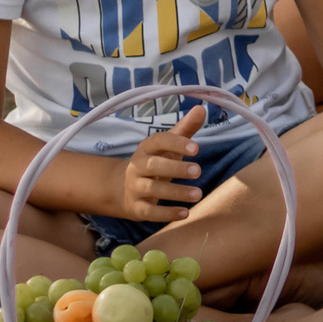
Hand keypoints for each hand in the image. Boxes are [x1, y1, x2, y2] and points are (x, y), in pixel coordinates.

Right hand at [120, 104, 208, 221]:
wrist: (120, 188)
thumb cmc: (154, 162)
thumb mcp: (168, 146)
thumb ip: (185, 129)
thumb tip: (202, 108)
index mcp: (147, 148)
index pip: (158, 141)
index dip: (176, 143)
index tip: (197, 148)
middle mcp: (138, 166)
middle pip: (154, 165)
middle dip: (176, 168)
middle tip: (198, 171)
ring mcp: (135, 188)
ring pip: (153, 189)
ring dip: (176, 192)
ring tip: (198, 194)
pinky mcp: (136, 208)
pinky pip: (150, 212)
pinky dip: (167, 213)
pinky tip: (186, 213)